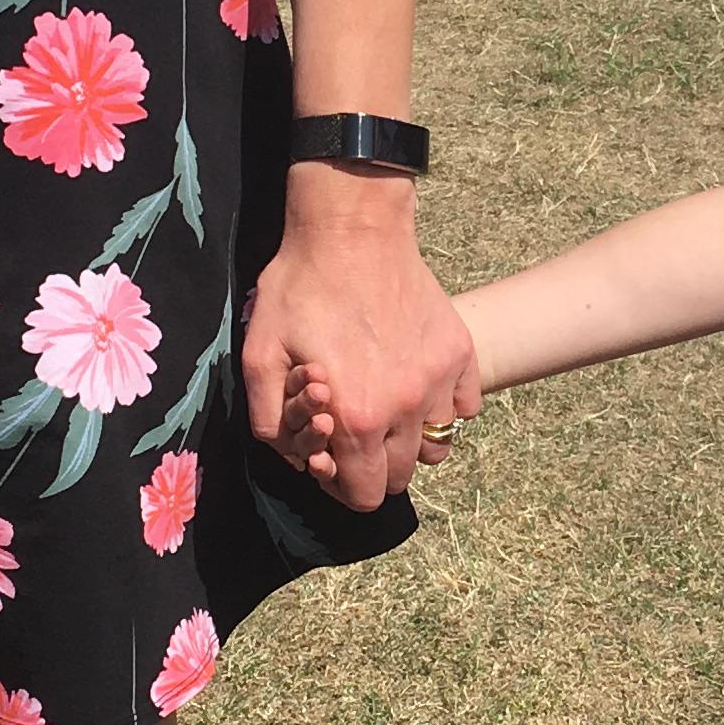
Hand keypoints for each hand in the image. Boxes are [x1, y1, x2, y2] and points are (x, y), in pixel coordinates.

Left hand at [242, 177, 476, 508]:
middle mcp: (407, 407)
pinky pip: (465, 408)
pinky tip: (415, 383)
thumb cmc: (300, 288)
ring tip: (385, 410)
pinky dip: (443, 408)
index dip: (341, 485)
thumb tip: (297, 458)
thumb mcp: (259, 355)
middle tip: (351, 431)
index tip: (330, 457)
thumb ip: (270, 421)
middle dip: (372, 466)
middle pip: (400, 477)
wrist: (352, 230)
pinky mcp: (460, 353)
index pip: (364, 494)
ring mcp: (440, 380)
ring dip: (409, 442)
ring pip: (436, 448)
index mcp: (357, 417)